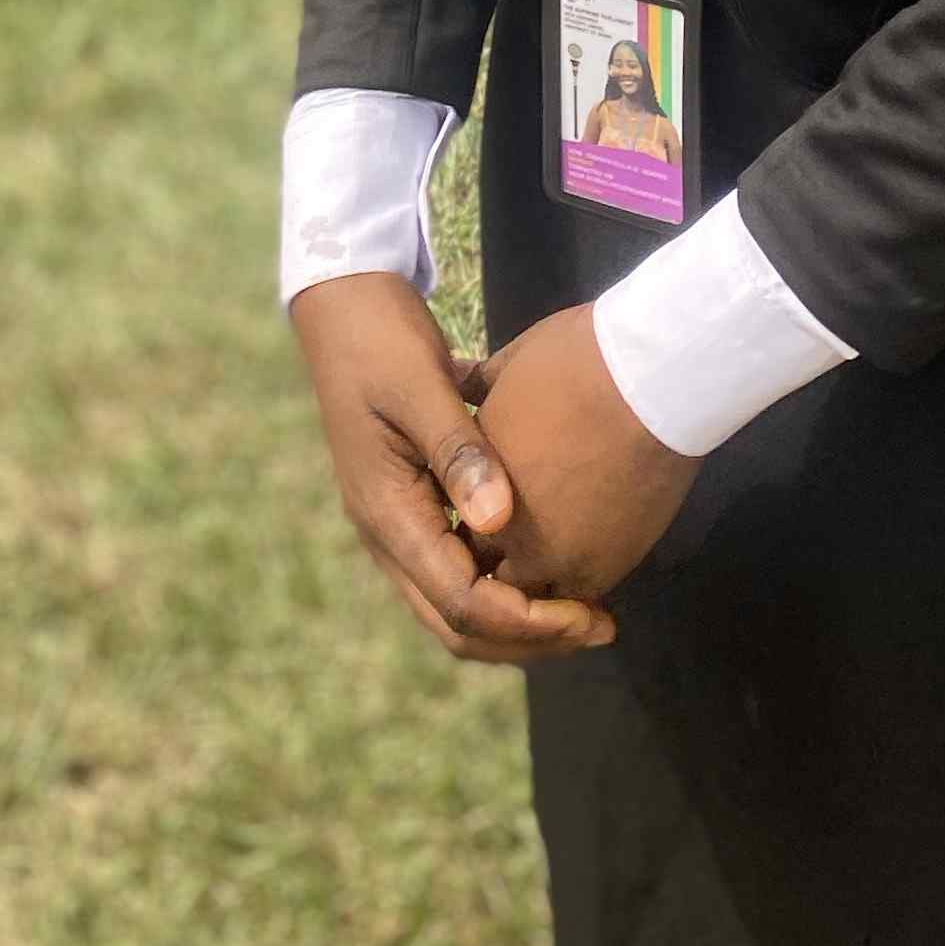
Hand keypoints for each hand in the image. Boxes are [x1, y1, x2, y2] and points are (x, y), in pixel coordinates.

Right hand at [289, 273, 617, 668]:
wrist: (344, 307)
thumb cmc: (381, 340)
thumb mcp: (421, 386)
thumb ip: (459, 451)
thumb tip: (500, 524)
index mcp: (387, 514)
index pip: (460, 602)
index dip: (526, 619)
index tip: (588, 614)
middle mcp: (388, 534)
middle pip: (456, 625)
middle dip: (529, 638)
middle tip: (600, 626)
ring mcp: (398, 522)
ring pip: (457, 603)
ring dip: (519, 615)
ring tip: (586, 608)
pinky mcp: (416, 503)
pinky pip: (461, 566)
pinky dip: (506, 577)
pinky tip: (552, 560)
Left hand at [477, 305, 700, 605]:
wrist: (646, 382)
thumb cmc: (573, 363)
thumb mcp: (508, 365)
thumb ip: (480, 389)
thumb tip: (465, 381)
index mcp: (470, 487)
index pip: (456, 530)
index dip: (474, 522)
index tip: (496, 510)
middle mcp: (502, 533)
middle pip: (490, 571)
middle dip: (504, 561)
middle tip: (530, 543)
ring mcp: (550, 559)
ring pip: (530, 601)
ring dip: (542, 587)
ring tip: (565, 563)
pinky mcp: (600, 570)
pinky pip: (577, 605)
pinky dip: (578, 598)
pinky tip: (592, 566)